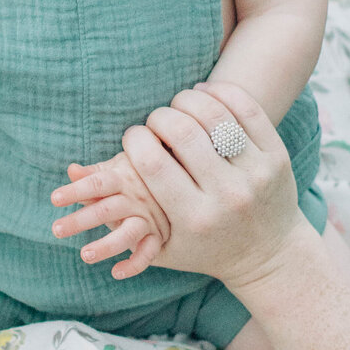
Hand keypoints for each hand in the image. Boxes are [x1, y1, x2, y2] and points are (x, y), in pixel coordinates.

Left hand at [50, 147, 170, 278]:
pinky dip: (135, 264)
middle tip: (56, 230)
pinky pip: (148, 253)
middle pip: (106, 209)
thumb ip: (93, 172)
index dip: (76, 190)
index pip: (97, 183)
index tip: (54, 199)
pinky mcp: (159, 236)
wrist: (181, 179)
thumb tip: (71, 170)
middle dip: (81, 220)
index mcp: (123, 178)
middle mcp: (136, 198)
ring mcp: (148, 218)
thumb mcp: (118, 168)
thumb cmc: (138, 173)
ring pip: (127, 234)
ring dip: (106, 245)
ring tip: (84, 255)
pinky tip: (116, 273)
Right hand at [120, 81, 308, 291]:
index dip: (135, 139)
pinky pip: (246, 109)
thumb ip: (117, 218)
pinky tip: (204, 94)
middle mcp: (228, 196)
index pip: (153, 163)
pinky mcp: (277, 156)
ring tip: (177, 104)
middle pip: (182, 132)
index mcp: (194, 218)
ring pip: (214, 115)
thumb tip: (72, 178)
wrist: (270, 255)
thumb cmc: (204, 249)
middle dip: (159, 117)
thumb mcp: (161, 245)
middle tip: (155, 121)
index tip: (133, 137)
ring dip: (187, 100)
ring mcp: (256, 174)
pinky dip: (220, 94)